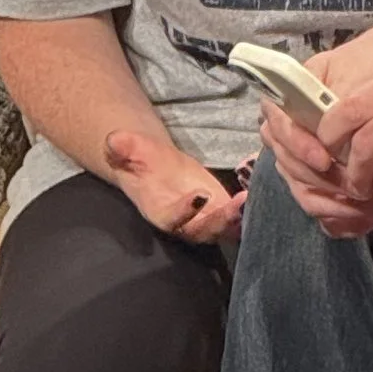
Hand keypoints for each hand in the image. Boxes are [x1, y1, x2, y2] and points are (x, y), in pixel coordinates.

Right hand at [104, 129, 242, 246]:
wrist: (157, 166)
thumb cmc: (142, 160)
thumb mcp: (130, 149)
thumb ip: (123, 148)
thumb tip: (114, 139)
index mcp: (158, 211)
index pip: (171, 220)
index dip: (184, 212)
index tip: (198, 195)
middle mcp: (183, 222)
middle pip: (202, 231)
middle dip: (219, 221)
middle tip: (236, 205)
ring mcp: (203, 219)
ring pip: (222, 229)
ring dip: (237, 219)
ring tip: (248, 200)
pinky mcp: (220, 212)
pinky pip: (236, 220)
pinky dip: (247, 213)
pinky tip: (258, 196)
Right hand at [257, 98, 372, 237]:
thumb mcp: (356, 74)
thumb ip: (340, 106)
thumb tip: (333, 142)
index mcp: (290, 100)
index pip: (277, 126)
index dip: (297, 145)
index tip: (324, 160)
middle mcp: (289, 133)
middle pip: (290, 165)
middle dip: (324, 182)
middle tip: (361, 189)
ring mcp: (302, 161)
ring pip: (304, 192)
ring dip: (336, 205)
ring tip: (372, 207)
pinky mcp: (319, 184)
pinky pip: (320, 209)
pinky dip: (342, 219)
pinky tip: (368, 219)